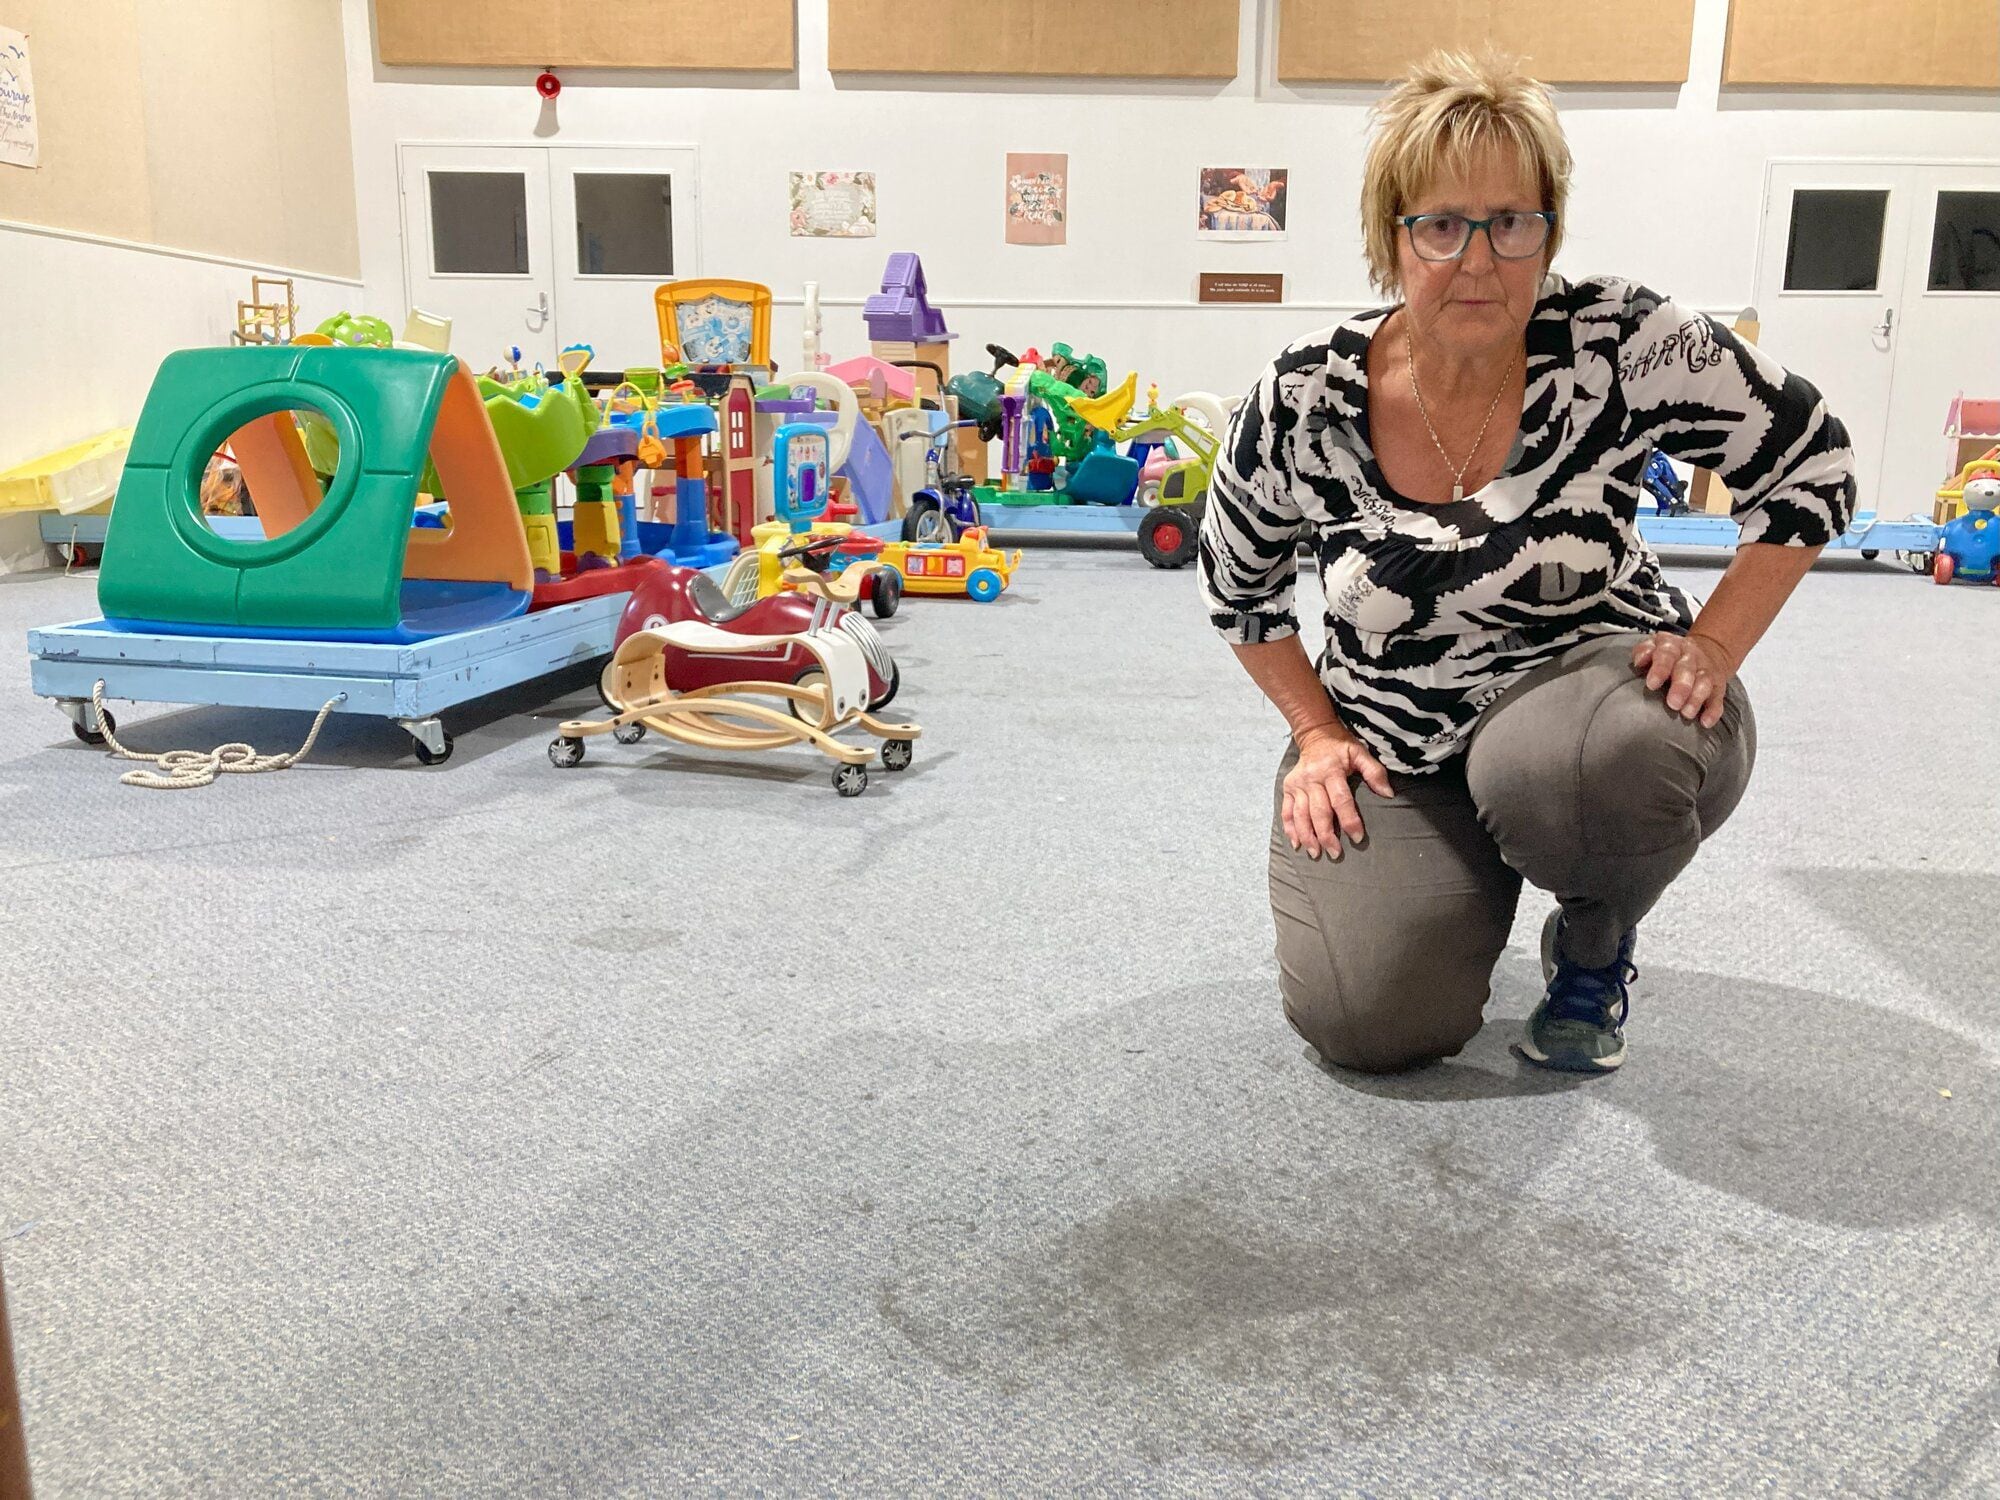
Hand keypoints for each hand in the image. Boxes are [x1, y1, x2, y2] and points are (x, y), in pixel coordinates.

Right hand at [1283, 725, 1394, 859]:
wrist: (1315, 734)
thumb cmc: (1341, 746)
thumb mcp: (1360, 753)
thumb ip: (1374, 772)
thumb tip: (1388, 794)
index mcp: (1332, 771)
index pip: (1341, 800)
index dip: (1349, 820)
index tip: (1356, 837)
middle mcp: (1312, 779)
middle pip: (1319, 812)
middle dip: (1326, 835)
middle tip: (1335, 853)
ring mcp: (1298, 784)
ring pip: (1301, 815)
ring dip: (1307, 836)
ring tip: (1316, 853)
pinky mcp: (1288, 788)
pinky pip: (1287, 811)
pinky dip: (1289, 828)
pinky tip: (1296, 843)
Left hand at [1632, 631, 1737, 727]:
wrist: (1708, 649)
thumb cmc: (1669, 655)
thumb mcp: (1653, 647)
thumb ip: (1643, 652)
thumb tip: (1639, 661)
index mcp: (1672, 646)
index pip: (1666, 654)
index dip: (1660, 669)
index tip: (1652, 684)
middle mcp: (1690, 656)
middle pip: (1687, 669)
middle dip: (1681, 686)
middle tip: (1673, 703)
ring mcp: (1706, 670)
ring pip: (1704, 682)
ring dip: (1696, 699)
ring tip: (1686, 713)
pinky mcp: (1718, 685)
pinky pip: (1717, 697)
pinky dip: (1712, 711)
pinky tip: (1705, 721)